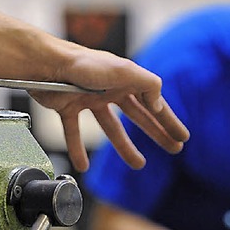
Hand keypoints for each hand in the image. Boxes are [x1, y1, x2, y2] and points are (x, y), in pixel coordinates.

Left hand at [29, 48, 189, 171]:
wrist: (47, 64)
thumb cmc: (83, 63)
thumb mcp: (124, 71)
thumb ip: (148, 85)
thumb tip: (160, 106)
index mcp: (125, 80)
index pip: (154, 104)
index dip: (169, 120)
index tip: (182, 137)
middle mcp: (109, 90)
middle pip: (138, 116)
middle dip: (157, 133)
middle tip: (173, 149)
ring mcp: (88, 100)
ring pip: (111, 129)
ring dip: (125, 147)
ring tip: (139, 164)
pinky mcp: (67, 108)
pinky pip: (75, 133)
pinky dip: (78, 150)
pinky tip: (84, 165)